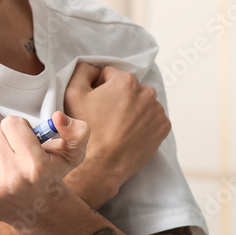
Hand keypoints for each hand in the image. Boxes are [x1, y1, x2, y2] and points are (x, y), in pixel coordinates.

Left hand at [0, 111, 89, 226]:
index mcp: (36, 165)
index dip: (18, 126)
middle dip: (2, 135)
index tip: (23, 138)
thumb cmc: (51, 177)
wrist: (38, 212)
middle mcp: (13, 178)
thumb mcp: (72, 153)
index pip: (11, 123)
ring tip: (0, 157)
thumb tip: (57, 116)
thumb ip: (75, 131)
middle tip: (12, 148)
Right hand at [63, 62, 170, 190]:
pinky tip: (129, 133)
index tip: (94, 104)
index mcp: (126, 80)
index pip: (109, 74)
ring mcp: (157, 111)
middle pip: (127, 88)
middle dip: (117, 97)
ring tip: (117, 127)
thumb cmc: (87, 130)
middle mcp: (147, 92)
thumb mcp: (72, 93)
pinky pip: (151, 117)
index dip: (98, 87)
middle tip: (104, 117)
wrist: (102, 166)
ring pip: (140, 102)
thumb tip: (93, 68)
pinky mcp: (163, 127)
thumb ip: (82, 71)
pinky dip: (142, 122)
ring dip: (131, 109)